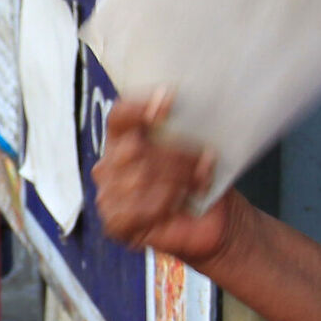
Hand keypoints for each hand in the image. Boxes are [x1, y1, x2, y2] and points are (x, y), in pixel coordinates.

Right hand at [91, 93, 239, 267]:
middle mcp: (109, 164)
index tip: (169, 98)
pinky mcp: (114, 222)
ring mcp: (108, 194)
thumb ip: (181, 129)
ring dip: (176, 181)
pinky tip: (177, 206)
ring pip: (139, 178)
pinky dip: (163, 207)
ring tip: (198, 184)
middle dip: (175, 154)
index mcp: (123, 139)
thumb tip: (184, 111)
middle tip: (203, 159)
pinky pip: (136, 209)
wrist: (212, 220)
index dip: (139, 107)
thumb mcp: (194, 149)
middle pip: (134, 147)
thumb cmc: (199, 181)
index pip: (120, 117)